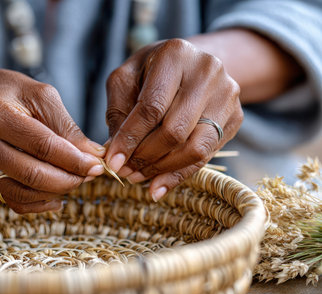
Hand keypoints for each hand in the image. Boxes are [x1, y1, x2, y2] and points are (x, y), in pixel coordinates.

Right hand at [0, 66, 104, 213]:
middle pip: (32, 174)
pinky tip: (58, 196)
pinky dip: (39, 203)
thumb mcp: (43, 97)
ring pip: (23, 192)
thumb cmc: (14, 92)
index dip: (74, 160)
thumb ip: (67, 128)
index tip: (98, 166)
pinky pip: (13, 200)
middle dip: (68, 179)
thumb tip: (93, 156)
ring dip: (57, 191)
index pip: (43, 146)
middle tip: (90, 175)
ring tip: (76, 179)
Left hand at [105, 39, 242, 200]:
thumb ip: (118, 112)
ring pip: (195, 148)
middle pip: (175, 130)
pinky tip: (158, 184)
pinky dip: (179, 174)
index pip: (152, 107)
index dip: (130, 138)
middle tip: (125, 171)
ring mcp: (227, 95)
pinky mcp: (235, 117)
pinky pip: (206, 155)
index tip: (113, 162)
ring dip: (162, 169)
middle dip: (145, 157)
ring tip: (138, 178)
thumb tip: (116, 152)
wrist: (191, 63)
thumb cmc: (151, 71)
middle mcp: (207, 72)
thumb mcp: (126, 80)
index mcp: (175, 55)